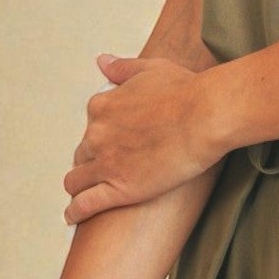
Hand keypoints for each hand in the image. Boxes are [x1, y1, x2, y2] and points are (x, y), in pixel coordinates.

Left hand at [62, 52, 216, 223]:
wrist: (206, 116)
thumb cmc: (186, 91)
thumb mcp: (150, 69)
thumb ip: (122, 68)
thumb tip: (102, 62)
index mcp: (102, 106)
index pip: (91, 126)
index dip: (102, 137)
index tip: (113, 143)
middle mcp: (97, 134)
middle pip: (82, 153)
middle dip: (91, 161)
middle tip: (108, 169)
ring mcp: (105, 163)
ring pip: (76, 180)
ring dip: (79, 186)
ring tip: (83, 195)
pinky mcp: (118, 189)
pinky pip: (84, 205)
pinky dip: (75, 212)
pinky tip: (72, 216)